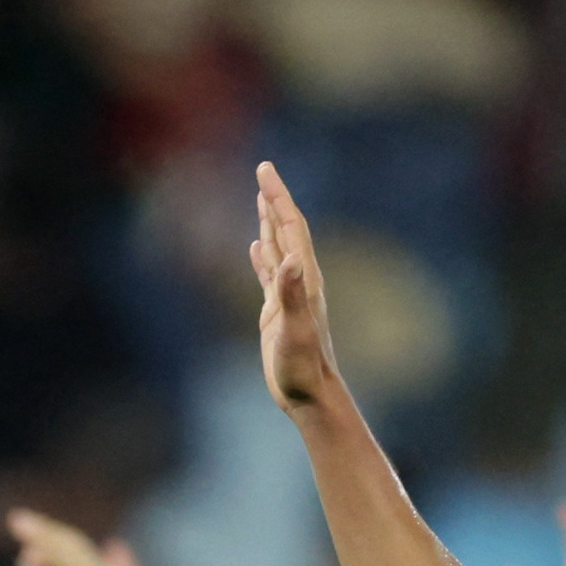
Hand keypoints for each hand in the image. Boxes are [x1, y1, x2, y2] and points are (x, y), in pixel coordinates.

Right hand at [250, 163, 340, 412]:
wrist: (310, 395)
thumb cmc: (302, 367)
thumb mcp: (295, 330)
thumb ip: (291, 294)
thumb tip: (290, 258)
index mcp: (304, 279)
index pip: (290, 227)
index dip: (278, 197)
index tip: (265, 170)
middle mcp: (298, 282)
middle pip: (285, 230)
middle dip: (273, 200)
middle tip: (263, 171)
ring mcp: (287, 296)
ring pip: (277, 249)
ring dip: (269, 223)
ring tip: (261, 199)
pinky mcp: (277, 312)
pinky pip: (268, 275)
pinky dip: (262, 257)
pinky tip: (256, 249)